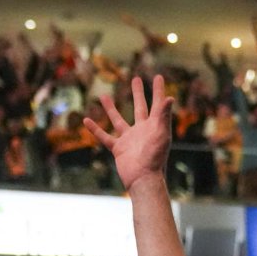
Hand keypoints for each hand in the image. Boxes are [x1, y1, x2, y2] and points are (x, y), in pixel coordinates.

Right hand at [85, 75, 173, 191]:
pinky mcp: (119, 149)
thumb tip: (170, 97)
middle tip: (135, 79)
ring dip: (111, 108)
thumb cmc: (155, 158)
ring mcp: (129, 139)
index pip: (158, 104)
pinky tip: (86, 120)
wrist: (144, 179)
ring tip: (103, 95)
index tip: (158, 76)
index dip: (159, 90)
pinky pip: (105, 137)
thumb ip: (164, 115)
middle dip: (138, 94)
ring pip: (118, 120)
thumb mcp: (162, 134)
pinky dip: (95, 129)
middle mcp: (142, 131)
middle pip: (140, 107)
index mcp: (154, 126)